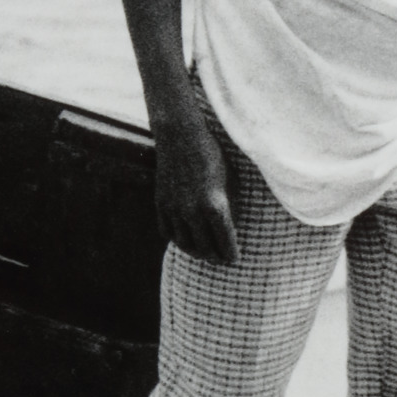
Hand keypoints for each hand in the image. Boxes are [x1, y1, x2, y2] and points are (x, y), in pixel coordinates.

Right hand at [153, 107, 239, 264]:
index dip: (231, 254)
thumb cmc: (213, 156)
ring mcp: (174, 209)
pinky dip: (177, 239)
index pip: (225, 243)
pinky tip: (185, 238)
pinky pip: (167, 232)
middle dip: (215, 258)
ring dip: (196, 252)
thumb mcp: (232, 181)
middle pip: (205, 249)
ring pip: (184, 244)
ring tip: (204, 252)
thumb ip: (233, 208)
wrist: (181, 136)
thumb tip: (232, 229)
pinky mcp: (161, 204)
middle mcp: (192, 212)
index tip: (235, 258)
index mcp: (215, 206)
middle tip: (221, 260)